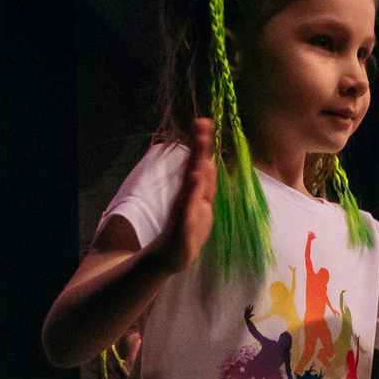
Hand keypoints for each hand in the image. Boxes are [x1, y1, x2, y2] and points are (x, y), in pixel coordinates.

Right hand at [147, 117, 217, 273]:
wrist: (170, 257)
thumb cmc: (187, 230)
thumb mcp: (200, 206)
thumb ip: (204, 185)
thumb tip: (208, 163)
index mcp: (194, 191)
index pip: (200, 162)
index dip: (203, 143)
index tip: (206, 121)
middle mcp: (187, 195)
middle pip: (195, 166)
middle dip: (199, 145)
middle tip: (202, 123)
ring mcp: (184, 208)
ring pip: (192, 183)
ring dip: (196, 162)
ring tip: (200, 143)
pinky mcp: (182, 225)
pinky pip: (188, 206)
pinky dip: (192, 193)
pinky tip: (194, 179)